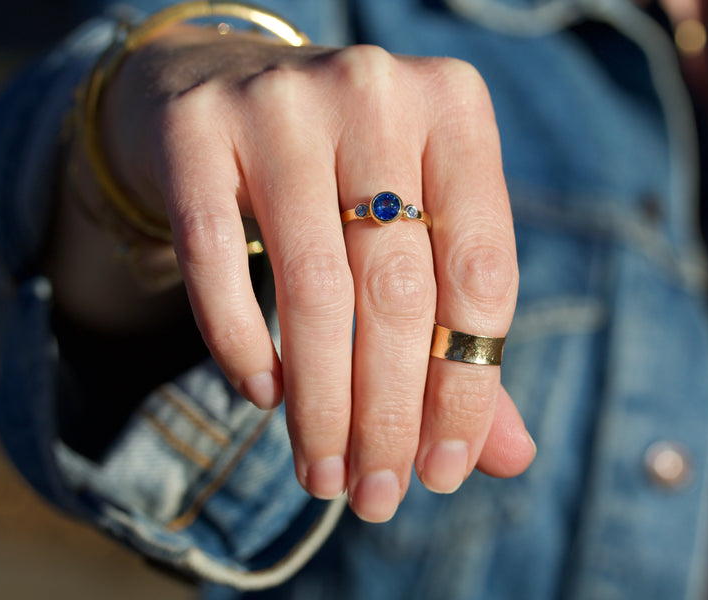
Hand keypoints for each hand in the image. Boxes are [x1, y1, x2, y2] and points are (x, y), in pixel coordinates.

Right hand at [63, 26, 534, 520]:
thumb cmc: (343, 175)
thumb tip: (511, 456)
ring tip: (323, 471)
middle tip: (375, 494)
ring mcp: (281, 103)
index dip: (467, 389)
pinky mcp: (196, 128)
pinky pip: (217, 260)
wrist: (223, 84)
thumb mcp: (417, 229)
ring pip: (312, 289)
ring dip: (320, 404)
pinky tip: (262, 395)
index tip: (442, 471)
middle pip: (397, 292)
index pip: (483, 275)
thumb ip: (461, 336)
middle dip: (388, 416)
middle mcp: (376, 92)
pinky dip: (239, 344)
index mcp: (456, 110)